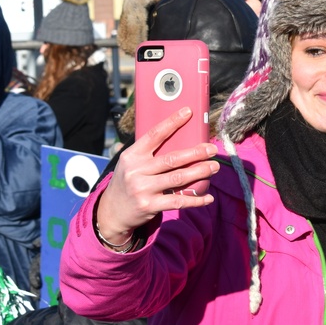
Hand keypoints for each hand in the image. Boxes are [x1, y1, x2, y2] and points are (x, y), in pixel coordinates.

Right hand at [95, 107, 218, 244]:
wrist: (111, 212)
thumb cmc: (127, 183)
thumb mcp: (130, 164)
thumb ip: (148, 153)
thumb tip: (178, 137)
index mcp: (132, 156)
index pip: (154, 134)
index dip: (172, 122)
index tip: (188, 112)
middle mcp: (136, 171)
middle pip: (172, 158)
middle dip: (196, 153)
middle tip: (212, 149)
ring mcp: (143, 189)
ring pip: (178, 178)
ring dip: (200, 172)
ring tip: (214, 167)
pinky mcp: (150, 206)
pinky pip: (178, 201)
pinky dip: (195, 200)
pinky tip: (208, 198)